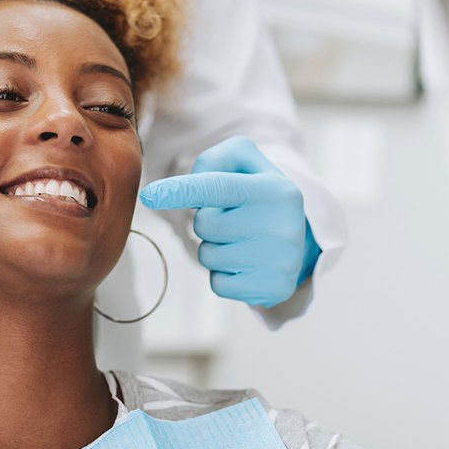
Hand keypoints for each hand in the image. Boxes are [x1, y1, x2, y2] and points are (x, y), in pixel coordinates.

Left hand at [139, 135, 321, 306]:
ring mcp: (281, 261)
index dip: (181, 191)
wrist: (298, 240)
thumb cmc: (257, 196)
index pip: (218, 188)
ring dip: (214, 248)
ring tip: (241, 241)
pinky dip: (223, 274)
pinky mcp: (274, 288)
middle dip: (207, 221)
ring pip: (208, 256)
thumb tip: (183, 189)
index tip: (150, 195)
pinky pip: (218, 284)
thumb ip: (215, 160)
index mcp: (276, 190)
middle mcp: (284, 225)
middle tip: (233, 219)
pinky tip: (245, 263)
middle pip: (205, 224)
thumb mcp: (245, 165)